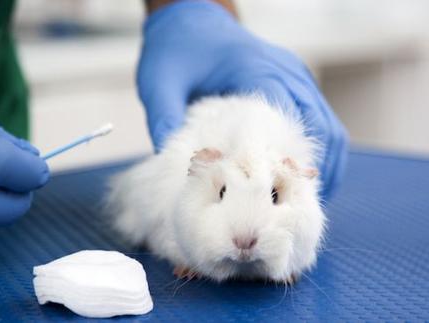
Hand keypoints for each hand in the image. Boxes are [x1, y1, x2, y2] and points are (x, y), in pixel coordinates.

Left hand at [137, 0, 347, 198]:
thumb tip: (169, 166)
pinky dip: (323, 155)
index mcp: (254, 68)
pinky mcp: (297, 85)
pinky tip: (306, 182)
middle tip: (294, 210)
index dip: (286, 160)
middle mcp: (286, 72)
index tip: (278, 197)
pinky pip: (324, 123)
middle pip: (320, 128)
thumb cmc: (176, 48)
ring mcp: (296, 77)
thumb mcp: (159, 81)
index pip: (285, 119)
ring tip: (305, 204)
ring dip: (325, 167)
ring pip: (331, 128)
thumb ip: (164, 118)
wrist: (192, 17)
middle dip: (311, 172)